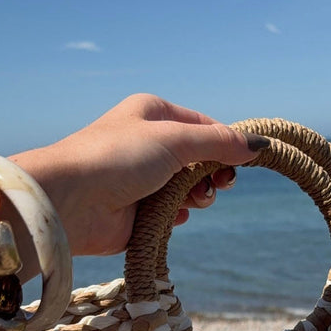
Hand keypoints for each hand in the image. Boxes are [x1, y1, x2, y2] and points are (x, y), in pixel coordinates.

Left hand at [13, 93, 260, 256]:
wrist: (70, 201)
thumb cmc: (116, 158)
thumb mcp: (174, 139)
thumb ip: (218, 142)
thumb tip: (260, 145)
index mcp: (154, 115)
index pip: (205, 127)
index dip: (227, 144)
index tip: (247, 161)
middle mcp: (148, 144)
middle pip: (200, 159)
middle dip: (212, 173)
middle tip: (219, 184)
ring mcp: (143, 180)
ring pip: (189, 189)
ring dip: (197, 196)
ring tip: (191, 200)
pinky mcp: (138, 213)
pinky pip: (172, 214)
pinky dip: (178, 216)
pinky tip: (172, 216)